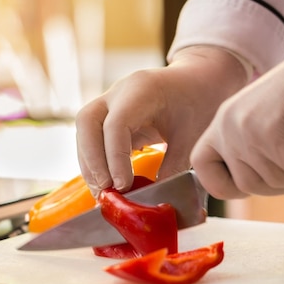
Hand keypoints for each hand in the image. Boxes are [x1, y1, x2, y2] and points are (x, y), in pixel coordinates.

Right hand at [75, 46, 248, 196]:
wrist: (200, 81)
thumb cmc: (200, 104)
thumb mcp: (192, 138)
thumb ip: (172, 168)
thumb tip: (151, 202)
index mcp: (142, 90)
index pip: (116, 124)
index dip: (115, 158)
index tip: (123, 186)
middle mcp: (118, 93)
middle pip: (86, 123)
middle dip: (92, 160)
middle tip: (106, 190)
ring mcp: (110, 102)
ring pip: (84, 131)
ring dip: (90, 164)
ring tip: (104, 194)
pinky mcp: (108, 116)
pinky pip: (90, 138)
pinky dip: (95, 161)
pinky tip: (106, 183)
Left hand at [190, 19, 283, 199]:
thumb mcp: (261, 118)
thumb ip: (246, 146)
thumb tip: (245, 185)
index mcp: (221, 123)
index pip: (200, 166)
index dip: (223, 185)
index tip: (251, 184)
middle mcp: (229, 127)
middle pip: (245, 185)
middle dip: (278, 185)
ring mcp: (250, 132)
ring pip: (274, 183)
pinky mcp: (277, 136)